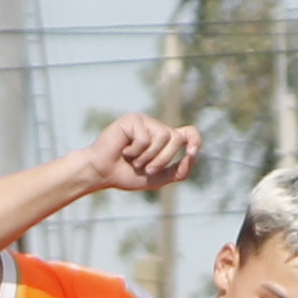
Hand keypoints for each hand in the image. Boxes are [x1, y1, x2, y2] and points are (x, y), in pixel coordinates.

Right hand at [80, 113, 202, 196]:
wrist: (102, 174)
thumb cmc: (127, 175)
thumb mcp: (159, 178)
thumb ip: (179, 171)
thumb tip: (192, 155)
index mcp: (166, 140)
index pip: (190, 133)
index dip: (195, 140)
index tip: (191, 152)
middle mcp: (157, 128)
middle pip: (176, 138)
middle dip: (163, 159)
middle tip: (146, 169)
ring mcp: (146, 122)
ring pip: (163, 137)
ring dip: (148, 156)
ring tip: (134, 160)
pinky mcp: (133, 119)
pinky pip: (145, 138)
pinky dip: (135, 151)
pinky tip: (124, 150)